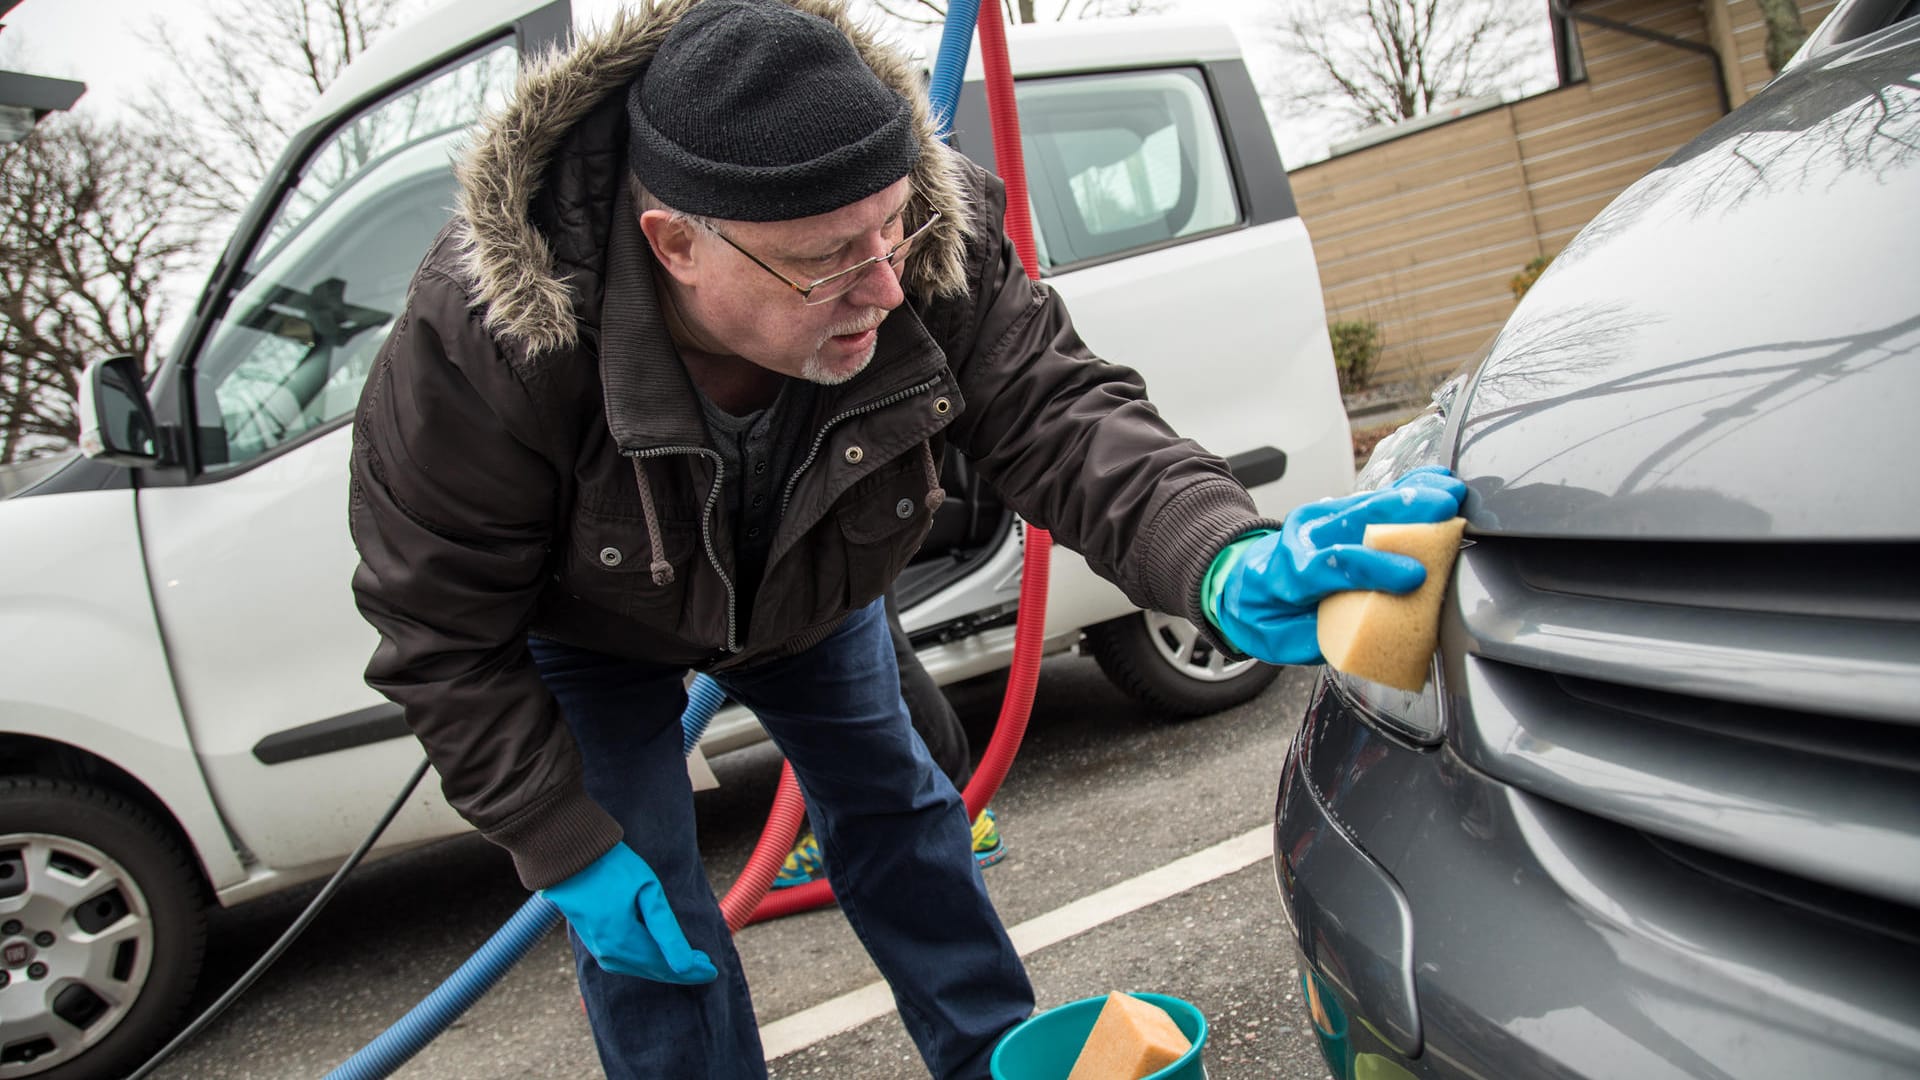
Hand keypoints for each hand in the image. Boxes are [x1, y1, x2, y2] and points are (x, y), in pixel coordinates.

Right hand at [539, 845, 717, 983]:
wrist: (571, 860)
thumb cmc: (613, 869)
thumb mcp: (648, 892)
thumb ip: (666, 931)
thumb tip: (685, 965)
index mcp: (624, 942)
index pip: (666, 966)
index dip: (692, 970)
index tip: (713, 970)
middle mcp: (610, 955)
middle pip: (655, 971)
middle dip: (682, 970)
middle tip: (707, 966)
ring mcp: (601, 952)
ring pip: (642, 968)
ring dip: (666, 967)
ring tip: (691, 962)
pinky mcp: (597, 946)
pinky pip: (628, 962)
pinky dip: (649, 961)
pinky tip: (661, 956)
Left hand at [1205, 467, 1466, 663]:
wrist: (1240, 583)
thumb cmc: (1266, 616)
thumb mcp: (1283, 641)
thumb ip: (1323, 638)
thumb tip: (1377, 637)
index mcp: (1286, 574)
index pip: (1331, 565)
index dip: (1374, 569)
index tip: (1414, 576)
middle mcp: (1302, 537)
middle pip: (1353, 519)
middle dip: (1402, 512)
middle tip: (1444, 508)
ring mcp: (1318, 519)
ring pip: (1366, 502)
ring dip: (1412, 494)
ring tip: (1451, 490)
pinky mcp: (1334, 511)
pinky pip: (1373, 497)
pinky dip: (1407, 488)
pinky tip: (1436, 480)